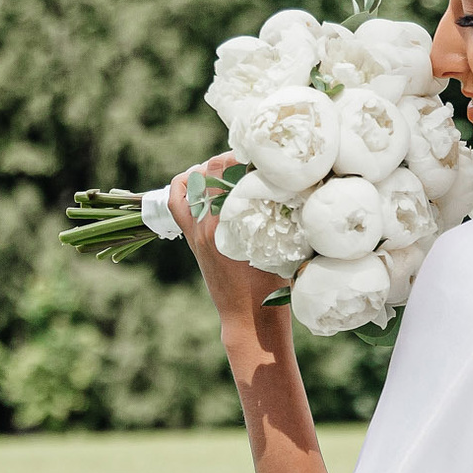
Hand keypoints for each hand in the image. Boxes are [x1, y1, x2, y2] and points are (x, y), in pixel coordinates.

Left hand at [169, 155, 290, 351]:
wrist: (247, 318)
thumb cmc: (272, 288)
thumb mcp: (282, 250)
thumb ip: (284, 219)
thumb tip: (296, 189)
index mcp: (233, 223)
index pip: (232, 171)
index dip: (245, 156)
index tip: (261, 155)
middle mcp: (210, 222)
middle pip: (211, 170)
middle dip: (227, 158)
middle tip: (245, 159)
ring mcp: (197, 230)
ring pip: (192, 182)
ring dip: (206, 169)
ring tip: (222, 169)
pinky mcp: (191, 238)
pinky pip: (176, 203)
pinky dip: (183, 186)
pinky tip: (197, 181)